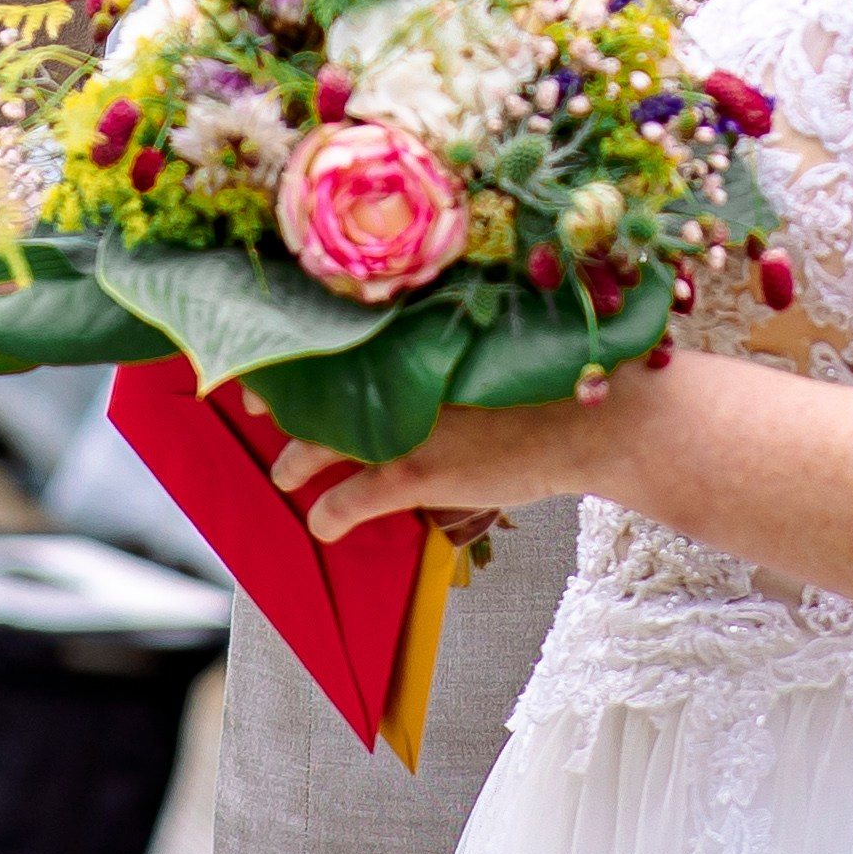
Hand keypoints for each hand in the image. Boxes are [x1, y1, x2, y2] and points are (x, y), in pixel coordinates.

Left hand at [268, 370, 667, 544]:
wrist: (597, 416)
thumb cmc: (562, 371)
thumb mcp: (502, 332)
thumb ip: (456, 331)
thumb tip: (435, 332)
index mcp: (421, 331)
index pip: (343, 333)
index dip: (302, 341)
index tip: (277, 342)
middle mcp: (404, 369)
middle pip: (320, 382)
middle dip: (283, 396)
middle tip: (256, 403)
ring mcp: (407, 421)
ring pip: (322, 441)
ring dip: (295, 459)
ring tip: (280, 471)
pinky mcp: (417, 472)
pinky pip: (350, 499)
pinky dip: (329, 512)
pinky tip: (320, 522)